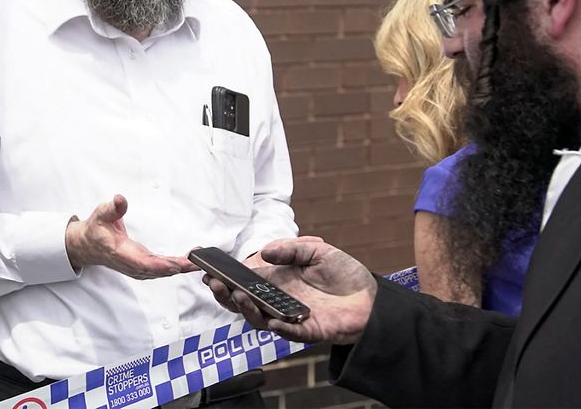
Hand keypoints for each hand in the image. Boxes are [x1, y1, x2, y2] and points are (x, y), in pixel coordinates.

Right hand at [66, 194, 194, 278]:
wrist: (88, 245)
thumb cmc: (96, 229)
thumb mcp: (101, 214)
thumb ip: (112, 208)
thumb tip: (120, 199)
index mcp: (120, 252)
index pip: (142, 262)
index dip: (160, 265)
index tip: (176, 264)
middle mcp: (130, 263)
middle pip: (156, 270)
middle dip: (177, 267)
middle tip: (195, 263)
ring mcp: (136, 267)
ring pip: (159, 272)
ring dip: (178, 268)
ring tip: (196, 262)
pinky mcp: (141, 266)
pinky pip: (159, 270)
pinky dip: (173, 267)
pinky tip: (186, 263)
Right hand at [204, 239, 375, 344]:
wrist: (372, 297)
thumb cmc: (343, 273)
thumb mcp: (317, 251)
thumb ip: (291, 249)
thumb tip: (264, 252)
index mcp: (276, 280)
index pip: (244, 281)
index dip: (225, 277)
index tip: (208, 271)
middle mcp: (278, 300)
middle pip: (243, 303)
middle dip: (225, 295)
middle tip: (215, 284)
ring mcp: (290, 317)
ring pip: (260, 319)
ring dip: (247, 309)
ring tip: (239, 295)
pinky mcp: (308, 331)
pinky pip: (289, 333)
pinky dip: (279, 327)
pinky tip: (272, 319)